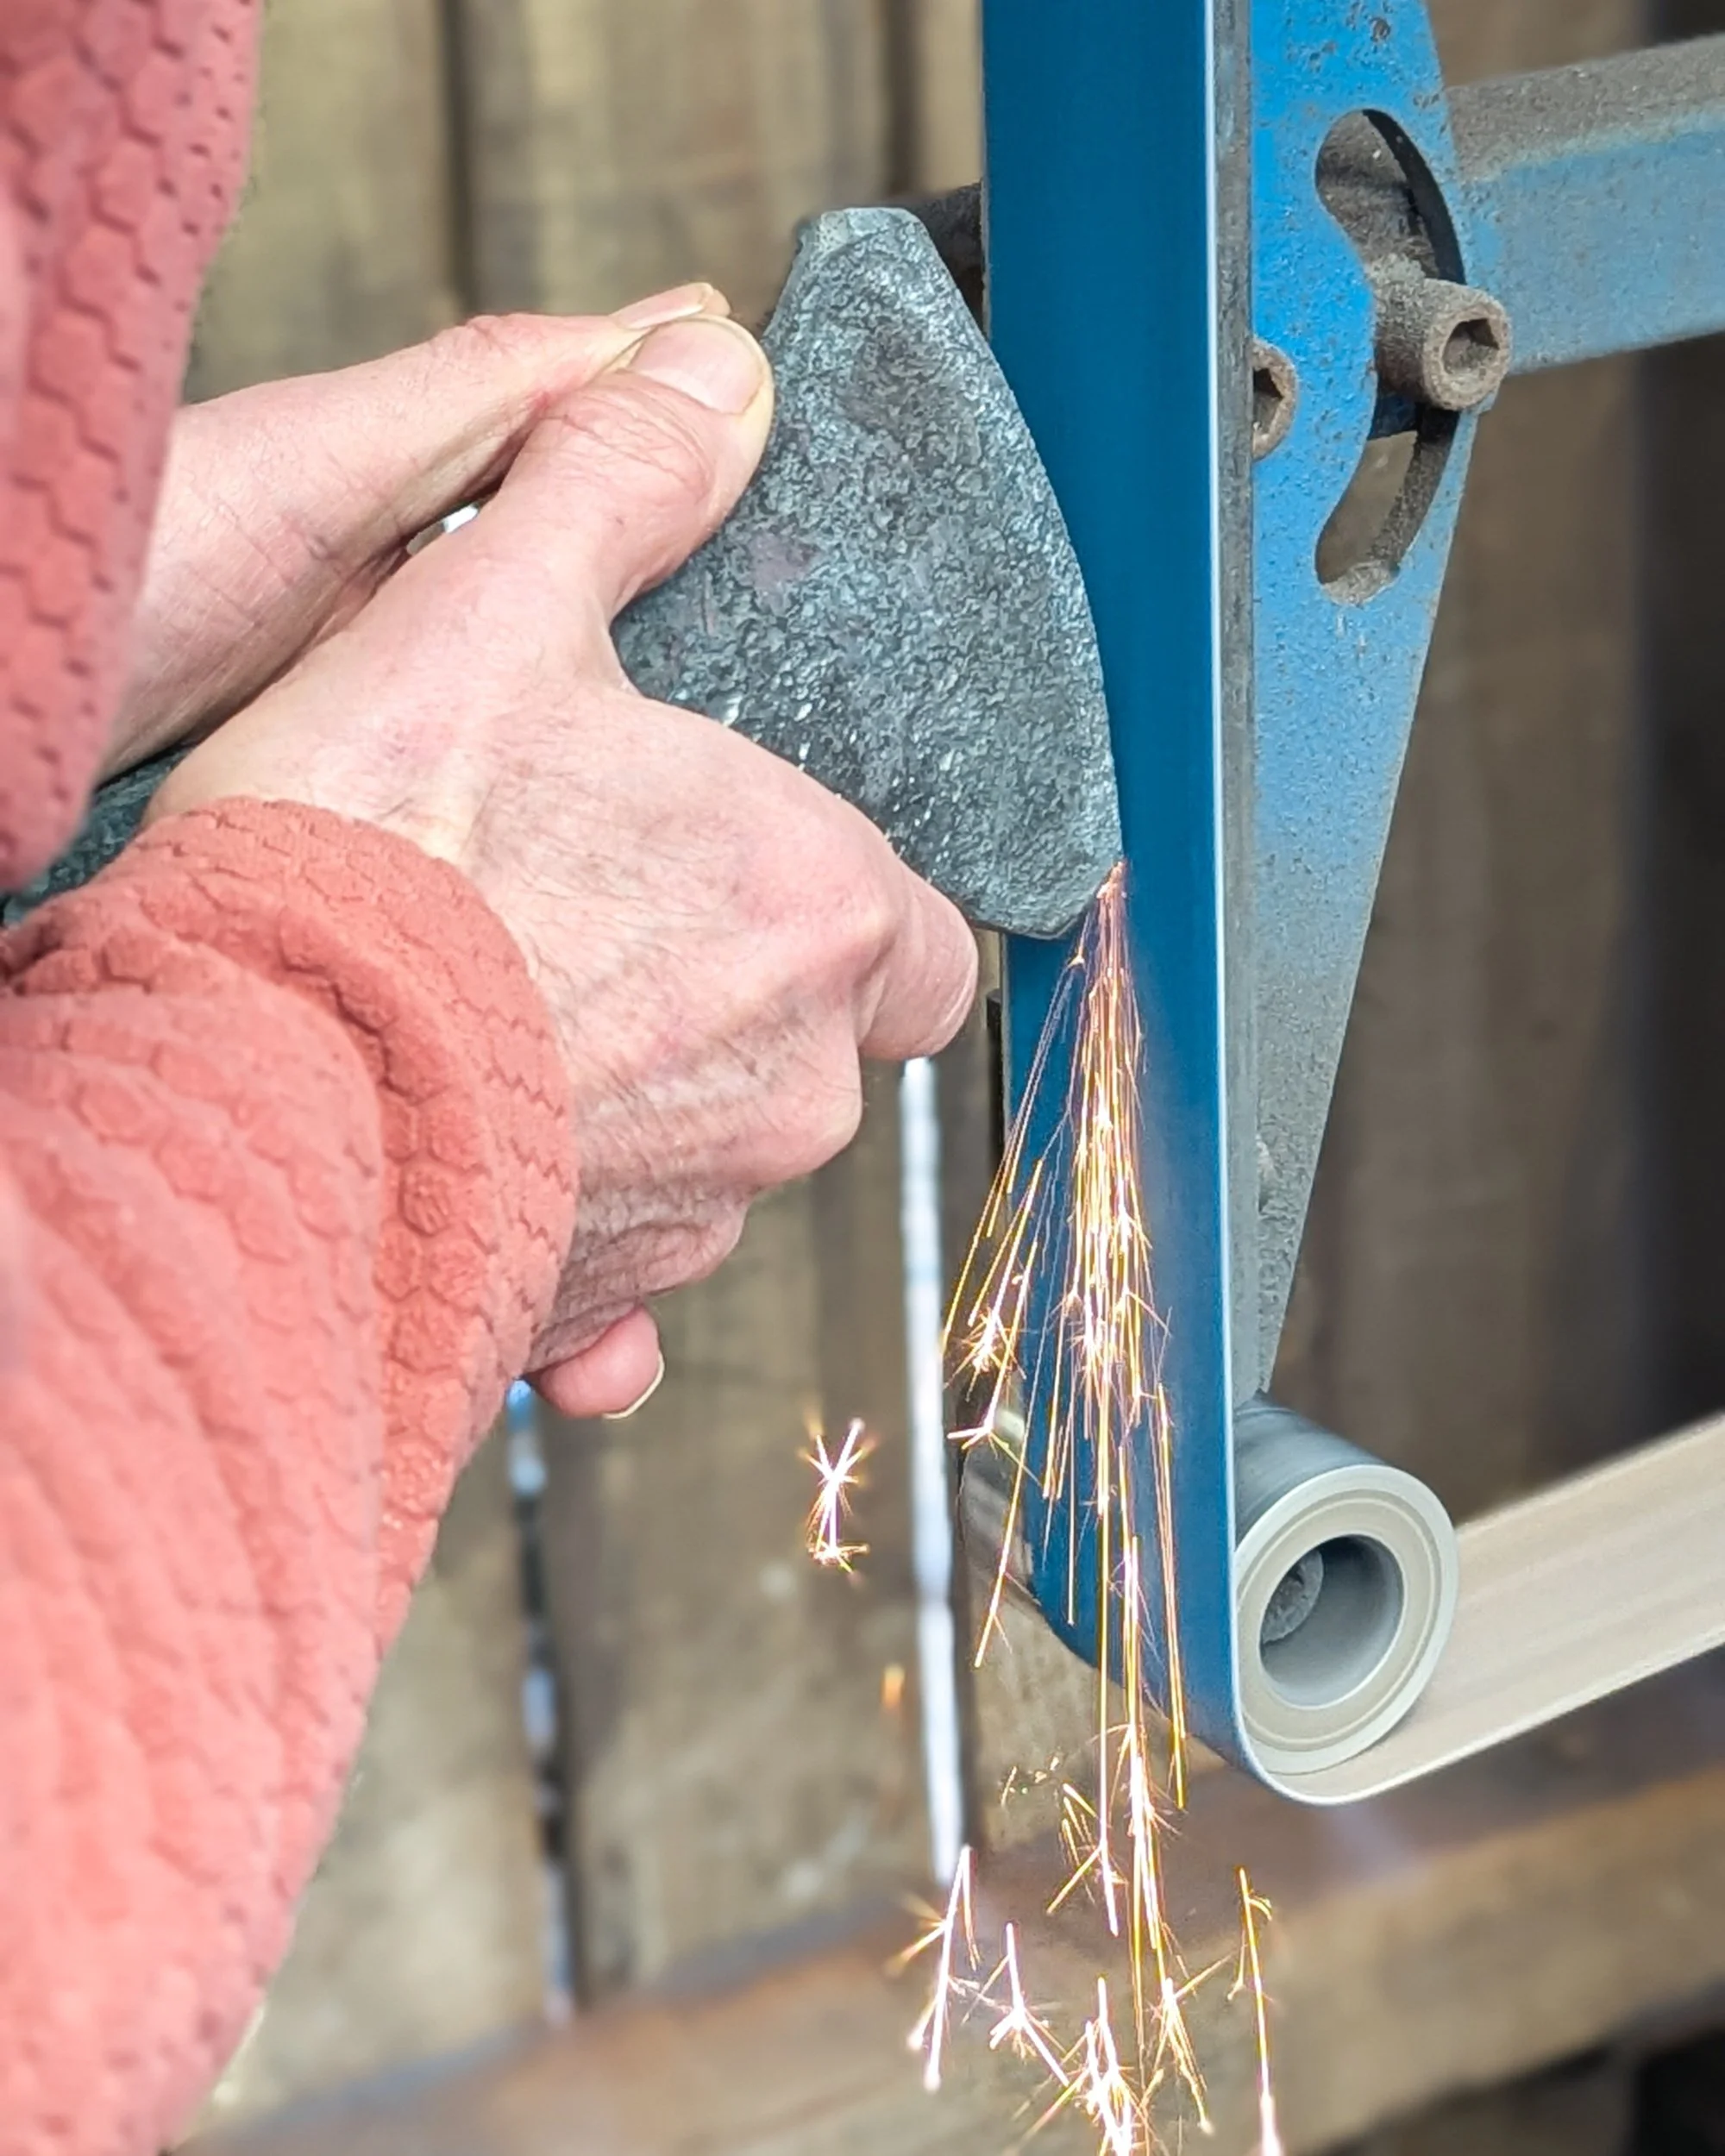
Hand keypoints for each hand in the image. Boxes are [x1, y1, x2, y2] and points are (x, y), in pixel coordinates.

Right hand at [153, 310, 978, 1415]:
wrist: (247, 1081)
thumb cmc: (373, 855)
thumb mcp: (493, 609)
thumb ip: (619, 486)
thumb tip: (714, 378)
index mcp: (818, 904)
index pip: (923, 933)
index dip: (847, 901)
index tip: (747, 872)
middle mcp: (797, 1079)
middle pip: (823, 1039)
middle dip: (736, 991)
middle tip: (594, 921)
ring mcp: (704, 1205)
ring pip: (720, 1143)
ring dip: (643, 1090)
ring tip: (504, 1016)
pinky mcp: (602, 1297)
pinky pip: (630, 1284)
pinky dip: (581, 1231)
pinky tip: (495, 1168)